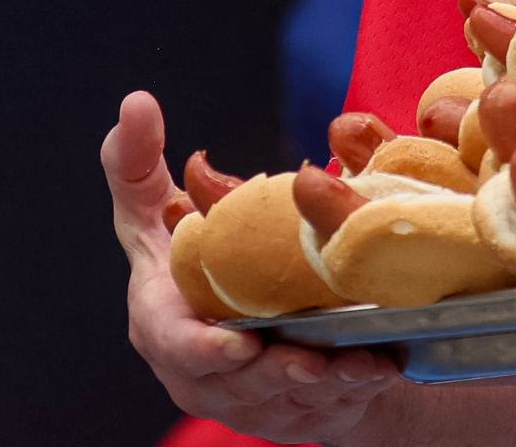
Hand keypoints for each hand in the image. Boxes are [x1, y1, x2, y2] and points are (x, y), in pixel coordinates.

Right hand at [105, 90, 402, 444]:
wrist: (237, 311)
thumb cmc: (189, 252)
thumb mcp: (156, 211)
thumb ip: (136, 165)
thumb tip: (134, 102)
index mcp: (162, 324)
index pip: (175, 346)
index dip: (205, 351)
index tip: (241, 344)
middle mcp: (199, 372)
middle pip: (239, 382)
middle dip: (279, 373)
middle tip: (317, 359)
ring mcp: (244, 400)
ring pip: (286, 401)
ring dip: (324, 386)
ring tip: (362, 365)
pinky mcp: (286, 413)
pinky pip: (321, 410)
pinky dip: (350, 393)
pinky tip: (381, 369)